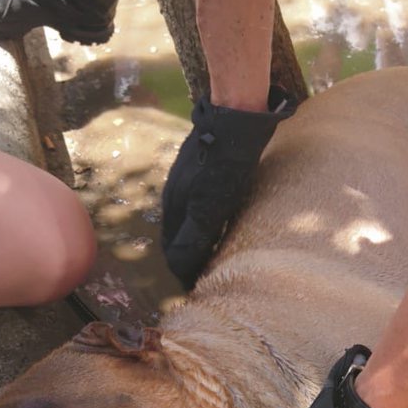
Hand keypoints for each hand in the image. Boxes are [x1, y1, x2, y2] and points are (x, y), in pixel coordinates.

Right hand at [161, 87, 296, 288]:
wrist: (232, 119)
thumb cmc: (224, 167)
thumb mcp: (210, 209)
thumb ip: (193, 239)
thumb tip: (180, 268)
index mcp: (175, 209)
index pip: (174, 253)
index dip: (185, 273)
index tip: (198, 289)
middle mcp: (175, 197)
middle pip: (177, 239)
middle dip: (187, 260)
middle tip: (206, 277)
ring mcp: (185, 181)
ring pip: (186, 222)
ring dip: (196, 242)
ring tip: (213, 255)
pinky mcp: (198, 169)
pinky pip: (198, 205)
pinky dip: (204, 223)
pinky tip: (220, 223)